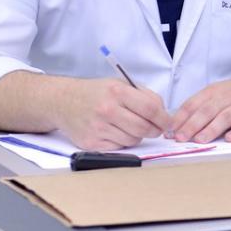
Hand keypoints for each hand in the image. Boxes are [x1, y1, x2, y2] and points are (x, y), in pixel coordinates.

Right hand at [54, 78, 169, 149]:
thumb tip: (163, 113)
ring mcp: (98, 128)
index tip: (167, 122)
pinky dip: (122, 142)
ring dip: (137, 136)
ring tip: (128, 126)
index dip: (163, 118)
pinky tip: (114, 131)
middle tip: (154, 128)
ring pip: (133, 140)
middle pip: (143, 128)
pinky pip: (119, 147)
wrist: (63, 101)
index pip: (150, 108)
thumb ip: (144, 95)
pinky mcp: (92, 143)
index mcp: (117, 92)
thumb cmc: (95, 93)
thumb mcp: (119, 84)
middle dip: (154, 130)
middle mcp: (107, 110)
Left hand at [169, 72, 230, 142]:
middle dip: (192, 125)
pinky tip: (230, 139)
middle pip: (207, 111)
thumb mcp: (216, 94)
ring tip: (200, 140)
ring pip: (226, 117)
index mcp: (213, 92)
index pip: (193, 104)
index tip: (170, 130)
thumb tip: (175, 127)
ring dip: (212, 129)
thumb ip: (198, 109)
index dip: (181, 117)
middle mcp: (228, 98)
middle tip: (181, 138)